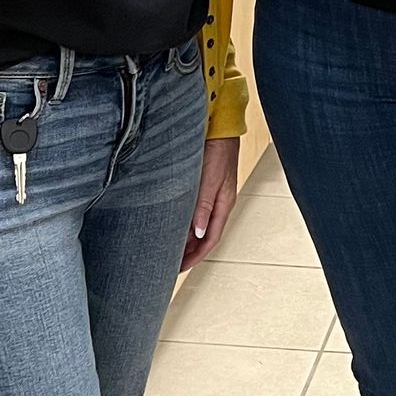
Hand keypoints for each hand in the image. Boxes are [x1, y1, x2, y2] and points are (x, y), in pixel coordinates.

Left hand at [181, 136, 239, 271]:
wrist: (221, 127)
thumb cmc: (218, 149)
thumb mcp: (209, 180)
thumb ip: (203, 206)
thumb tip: (198, 233)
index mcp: (223, 204)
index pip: (210, 239)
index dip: (196, 256)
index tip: (181, 268)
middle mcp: (219, 202)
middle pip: (205, 235)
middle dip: (191, 252)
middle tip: (173, 263)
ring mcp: (213, 194)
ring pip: (200, 224)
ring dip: (188, 238)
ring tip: (172, 248)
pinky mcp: (206, 185)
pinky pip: (197, 211)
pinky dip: (188, 222)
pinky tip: (177, 223)